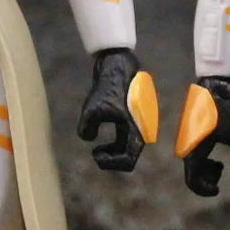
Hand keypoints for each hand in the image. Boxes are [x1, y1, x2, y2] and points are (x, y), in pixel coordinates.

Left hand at [77, 48, 156, 172]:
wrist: (118, 66)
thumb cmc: (108, 87)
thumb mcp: (92, 109)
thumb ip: (87, 129)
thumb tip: (88, 138)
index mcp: (137, 131)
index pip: (127, 161)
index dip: (110, 163)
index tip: (95, 153)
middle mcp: (142, 131)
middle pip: (128, 157)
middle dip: (111, 158)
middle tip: (95, 152)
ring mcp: (139, 124)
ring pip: (127, 147)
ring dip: (113, 150)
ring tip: (98, 147)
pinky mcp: (134, 118)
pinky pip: (126, 137)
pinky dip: (115, 141)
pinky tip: (100, 131)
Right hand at [176, 76, 229, 196]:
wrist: (217, 85)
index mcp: (194, 152)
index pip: (192, 181)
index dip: (205, 190)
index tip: (218, 190)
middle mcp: (186, 146)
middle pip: (192, 172)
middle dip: (207, 177)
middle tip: (221, 170)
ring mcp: (186, 136)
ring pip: (193, 160)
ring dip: (206, 166)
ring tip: (221, 162)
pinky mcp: (190, 128)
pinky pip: (194, 149)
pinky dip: (204, 154)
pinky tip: (220, 145)